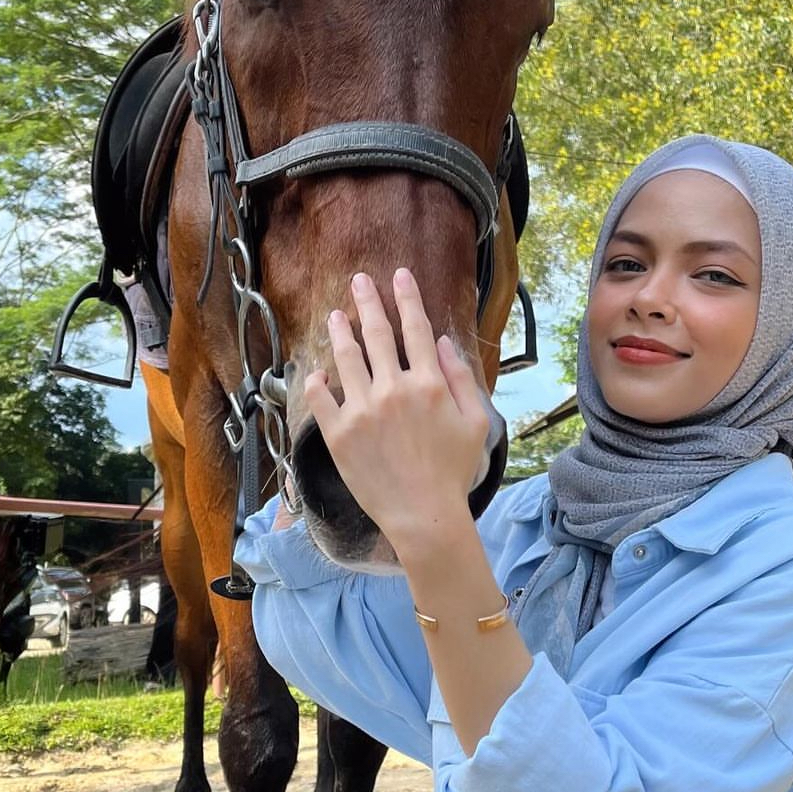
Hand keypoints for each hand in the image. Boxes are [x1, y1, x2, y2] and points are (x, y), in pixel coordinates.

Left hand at [303, 269, 489, 552]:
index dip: (407, 298)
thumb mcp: (475, 423)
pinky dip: (317, 382)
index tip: (399, 276)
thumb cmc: (454, 472)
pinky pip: (320, 399)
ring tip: (336, 315)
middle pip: (377, 334)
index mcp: (428, 384)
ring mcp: (362, 410)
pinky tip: (318, 373)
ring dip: (340, 332)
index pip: (416, 329)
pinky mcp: (339, 434)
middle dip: (369, 301)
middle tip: (360, 281)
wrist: (423, 515)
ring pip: (346, 358)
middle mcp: (393, 389)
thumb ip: (460, 378)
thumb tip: (443, 342)